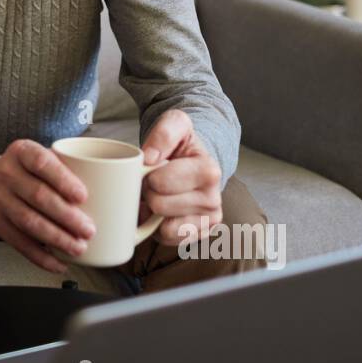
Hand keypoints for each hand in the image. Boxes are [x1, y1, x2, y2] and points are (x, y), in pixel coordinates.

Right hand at [0, 140, 95, 272]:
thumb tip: (112, 191)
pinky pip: (19, 243)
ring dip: (57, 238)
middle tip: (89, 230)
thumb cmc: (24, 171)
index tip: (83, 196)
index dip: (62, 180)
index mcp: (22, 152)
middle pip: (39, 196)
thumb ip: (65, 168)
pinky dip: (41, 256)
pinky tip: (59, 263)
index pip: (42, 162)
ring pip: (29, 222)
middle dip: (67, 216)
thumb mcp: (37, 158)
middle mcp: (6, 173)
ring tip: (78, 248)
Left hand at [139, 109, 223, 246]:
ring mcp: (208, 220)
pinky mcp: (199, 235)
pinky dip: (157, 227)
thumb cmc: (182, 143)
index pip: (158, 182)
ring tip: (159, 194)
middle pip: (158, 205)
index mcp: (209, 171)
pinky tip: (162, 210)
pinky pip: (167, 239)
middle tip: (154, 181)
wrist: (195, 159)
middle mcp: (214, 199)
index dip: (147, 173)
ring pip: (163, 227)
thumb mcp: (174, 123)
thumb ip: (163, 133)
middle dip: (148, 192)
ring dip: (152, 212)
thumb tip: (149, 159)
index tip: (155, 165)